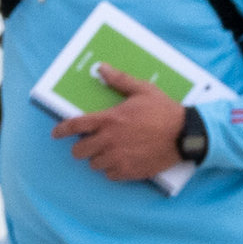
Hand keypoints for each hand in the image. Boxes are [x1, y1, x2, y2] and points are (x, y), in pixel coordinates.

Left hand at [59, 77, 193, 183]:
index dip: (61, 130)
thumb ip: (119, 81)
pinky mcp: (128, 171)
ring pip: (93, 164)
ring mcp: (117, 158)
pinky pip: (109, 175)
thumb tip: (101, 68)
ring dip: (99, 158)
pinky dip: (113, 169)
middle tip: (92, 143)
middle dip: (82, 147)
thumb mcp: (143, 90)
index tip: (56, 133)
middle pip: (79, 151)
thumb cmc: (164, 111)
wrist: (186, 134)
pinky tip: (123, 160)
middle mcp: (109, 140)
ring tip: (113, 151)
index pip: (75, 126)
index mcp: (109, 120)